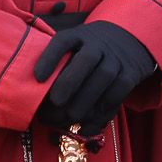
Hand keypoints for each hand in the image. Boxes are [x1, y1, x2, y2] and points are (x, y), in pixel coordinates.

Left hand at [32, 21, 157, 135]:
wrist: (128, 40)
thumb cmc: (90, 48)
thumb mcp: (75, 42)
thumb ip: (58, 59)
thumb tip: (32, 86)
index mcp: (78, 35)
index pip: (63, 41)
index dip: (49, 58)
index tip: (37, 77)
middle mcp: (98, 45)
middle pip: (86, 60)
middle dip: (70, 82)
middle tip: (56, 102)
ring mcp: (116, 59)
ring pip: (104, 78)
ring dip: (86, 100)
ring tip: (70, 117)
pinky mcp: (130, 74)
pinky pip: (118, 93)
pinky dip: (104, 111)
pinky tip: (88, 125)